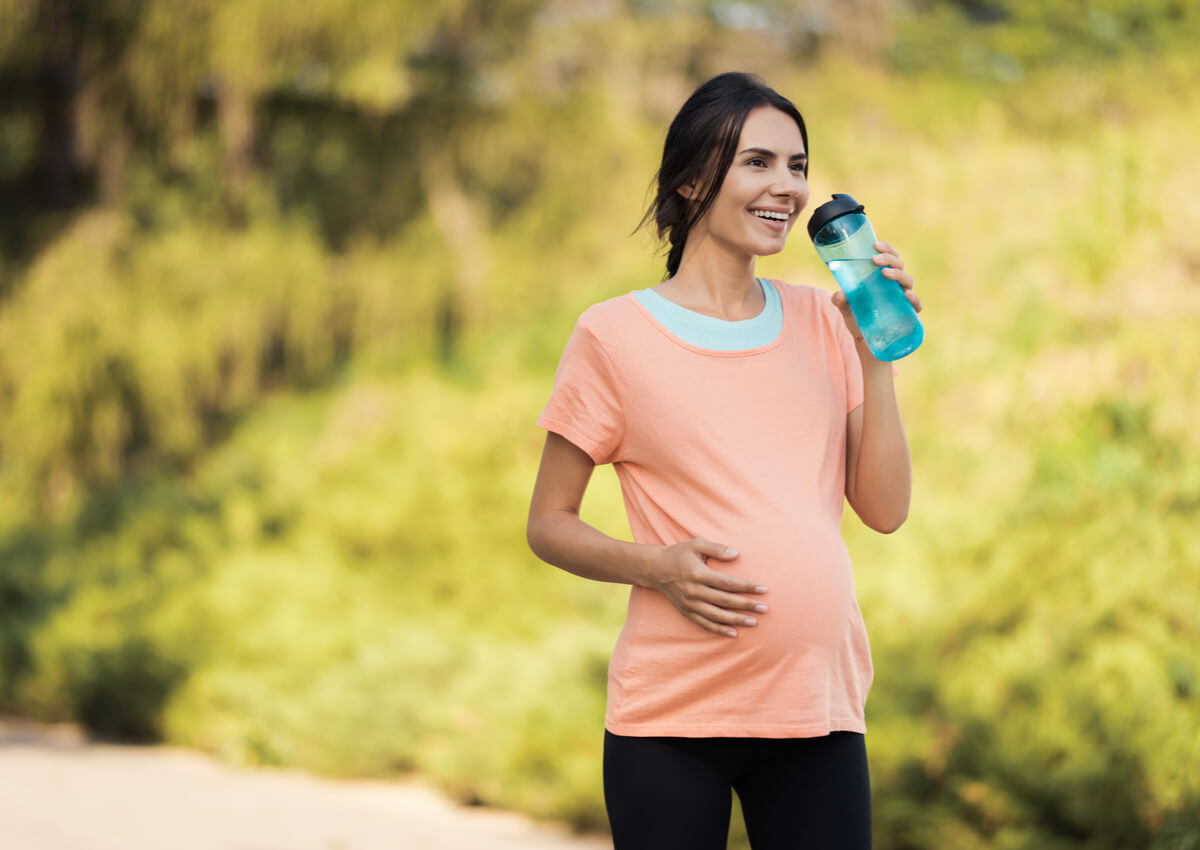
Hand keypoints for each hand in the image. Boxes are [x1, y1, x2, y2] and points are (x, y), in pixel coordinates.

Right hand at [647, 538, 767, 637]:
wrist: (654, 569)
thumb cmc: (678, 554)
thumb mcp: (695, 544)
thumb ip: (717, 549)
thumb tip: (737, 555)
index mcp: (698, 574)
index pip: (727, 583)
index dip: (746, 586)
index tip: (763, 589)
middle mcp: (694, 591)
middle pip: (725, 601)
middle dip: (746, 605)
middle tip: (764, 608)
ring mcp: (690, 604)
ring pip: (717, 615)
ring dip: (736, 620)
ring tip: (754, 622)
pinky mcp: (686, 612)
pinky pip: (704, 623)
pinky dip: (719, 630)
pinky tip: (733, 633)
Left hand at [832, 240, 921, 342]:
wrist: (866, 343)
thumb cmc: (859, 320)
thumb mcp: (846, 310)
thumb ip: (840, 301)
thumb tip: (839, 294)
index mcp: (883, 279)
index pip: (890, 258)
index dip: (886, 249)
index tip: (875, 245)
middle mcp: (896, 286)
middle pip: (899, 265)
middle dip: (889, 259)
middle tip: (874, 260)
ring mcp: (903, 299)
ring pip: (908, 281)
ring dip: (898, 274)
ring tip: (885, 274)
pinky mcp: (908, 315)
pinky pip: (916, 305)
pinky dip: (914, 298)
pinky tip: (906, 295)